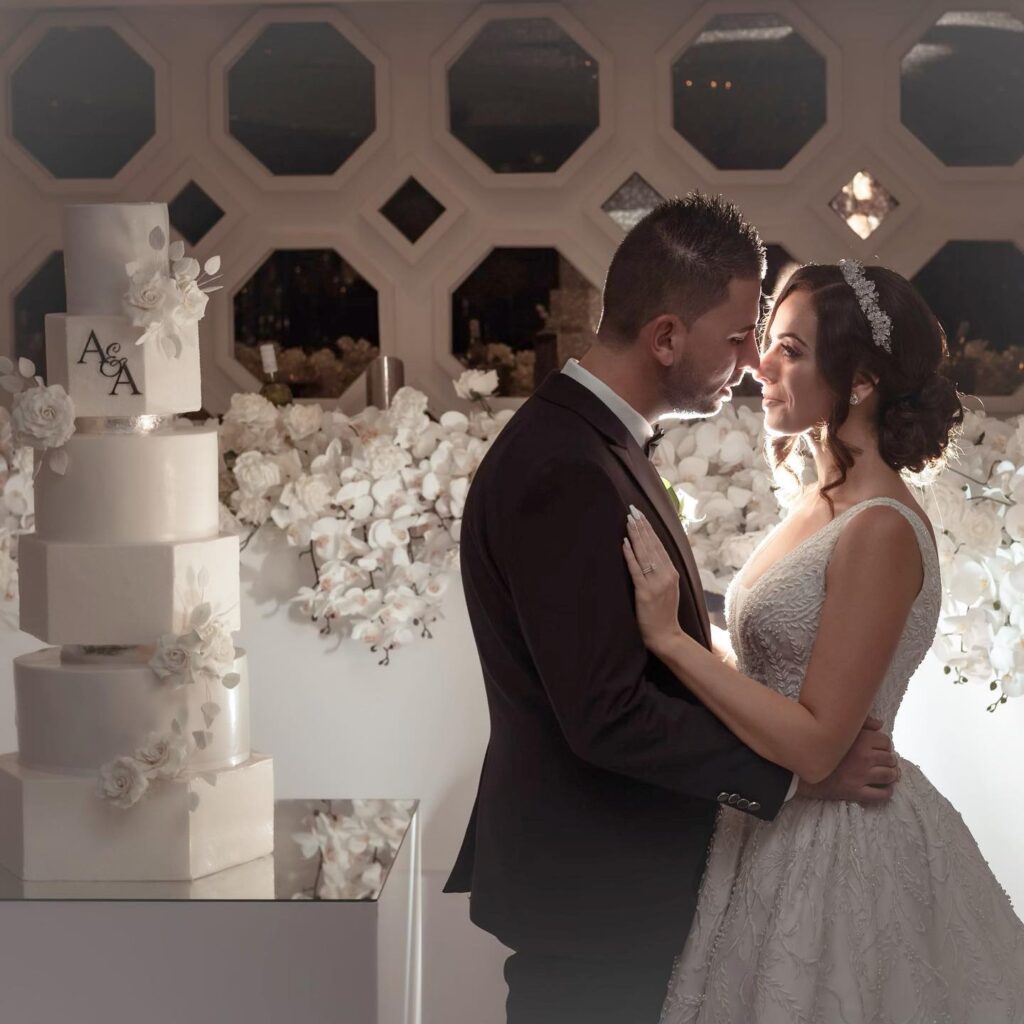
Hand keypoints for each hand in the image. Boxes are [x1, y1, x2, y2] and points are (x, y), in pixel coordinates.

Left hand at [623, 506, 681, 652]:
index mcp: (672, 572)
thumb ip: (661, 572)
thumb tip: (651, 554)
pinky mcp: (646, 592)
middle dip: (641, 526)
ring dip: (636, 535)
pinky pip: (637, 570)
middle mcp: (666, 575)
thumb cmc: (663, 613)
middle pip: (652, 545)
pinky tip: (624, 543)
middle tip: (632, 510)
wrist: (666, 636)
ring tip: (628, 520)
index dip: (649, 529)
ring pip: (645, 554)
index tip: (641, 514)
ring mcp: (657, 583)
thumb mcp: (667, 588)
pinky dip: (630, 555)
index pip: (659, 545)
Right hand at [797, 717, 899, 803]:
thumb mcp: (838, 727)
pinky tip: (884, 788)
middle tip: (882, 760)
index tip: (878, 747)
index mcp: (860, 739)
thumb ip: (860, 722)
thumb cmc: (819, 745)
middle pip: (890, 758)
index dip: (884, 743)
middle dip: (889, 759)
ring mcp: (861, 776)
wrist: (801, 767)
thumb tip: (881, 724)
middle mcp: (864, 757)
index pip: (885, 741)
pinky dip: (887, 791)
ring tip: (886, 773)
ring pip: (889, 775)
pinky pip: (881, 795)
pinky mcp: (856, 792)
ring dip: (891, 774)